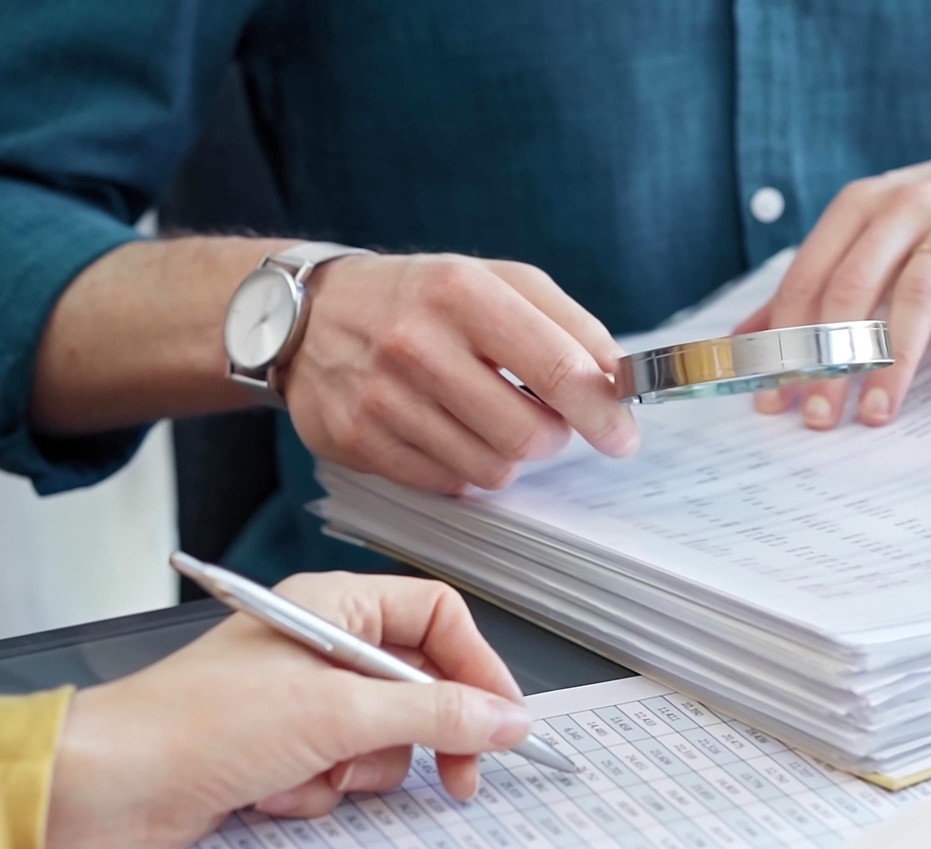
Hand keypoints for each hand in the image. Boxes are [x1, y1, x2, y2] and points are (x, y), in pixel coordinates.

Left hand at [46, 572, 537, 848]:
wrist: (105, 788)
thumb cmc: (197, 726)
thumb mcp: (339, 716)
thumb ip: (435, 716)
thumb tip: (507, 719)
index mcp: (333, 605)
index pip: (438, 617)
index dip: (478, 667)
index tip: (503, 722)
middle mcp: (321, 645)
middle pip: (420, 683)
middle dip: (429, 735)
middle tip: (457, 779)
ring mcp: (301, 701)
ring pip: (385, 738)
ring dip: (357, 769)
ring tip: (312, 773)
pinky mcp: (281, 752)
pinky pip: (341, 773)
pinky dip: (317, 791)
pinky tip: (271, 793)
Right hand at [286, 255, 639, 492]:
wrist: (308, 314)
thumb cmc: (422, 298)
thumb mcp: (497, 281)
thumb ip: (567, 325)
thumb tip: (618, 381)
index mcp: (462, 292)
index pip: (557, 369)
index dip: (602, 411)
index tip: (622, 434)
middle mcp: (416, 344)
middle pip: (527, 434)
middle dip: (553, 437)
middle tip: (547, 422)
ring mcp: (382, 397)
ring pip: (491, 469)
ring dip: (509, 454)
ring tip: (493, 422)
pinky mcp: (357, 440)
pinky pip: (447, 484)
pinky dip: (464, 468)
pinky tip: (452, 434)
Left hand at [746, 126, 930, 428]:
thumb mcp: (875, 235)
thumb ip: (815, 285)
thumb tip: (744, 344)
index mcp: (860, 206)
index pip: (809, 278)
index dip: (787, 340)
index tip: (776, 397)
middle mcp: (905, 203)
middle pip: (855, 286)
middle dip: (832, 358)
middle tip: (822, 416)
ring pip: (918, 292)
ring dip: (894, 359)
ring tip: (879, 410)